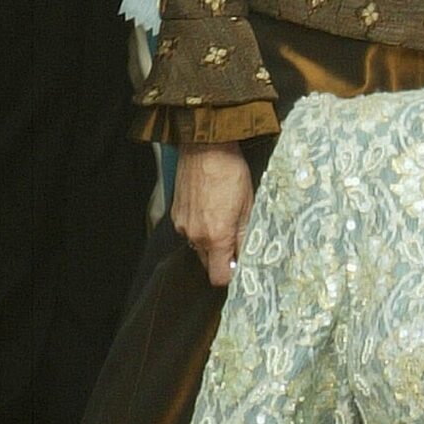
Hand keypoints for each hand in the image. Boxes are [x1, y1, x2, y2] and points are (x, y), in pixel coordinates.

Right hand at [172, 145, 255, 287]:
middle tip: (235, 241)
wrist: (205, 147)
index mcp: (216, 237)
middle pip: (208, 264)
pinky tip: (209, 210)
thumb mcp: (248, 207)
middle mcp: (195, 235)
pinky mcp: (176, 213)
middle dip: (221, 258)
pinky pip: (189, 231)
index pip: (218, 276)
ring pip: (198, 247)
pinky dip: (200, 228)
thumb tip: (245, 257)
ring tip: (222, 220)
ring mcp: (183, 224)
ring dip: (210, 242)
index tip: (238, 267)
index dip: (230, 275)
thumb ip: (244, 238)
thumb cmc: (230, 173)